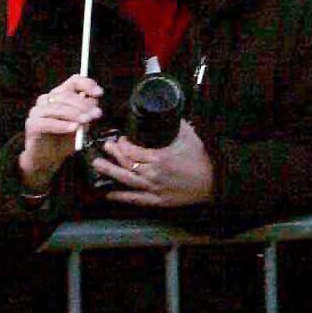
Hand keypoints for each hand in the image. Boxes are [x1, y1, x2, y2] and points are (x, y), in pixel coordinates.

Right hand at [19, 74, 104, 189]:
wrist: (48, 158)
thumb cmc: (66, 138)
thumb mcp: (82, 123)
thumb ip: (87, 111)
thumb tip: (94, 101)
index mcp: (60, 94)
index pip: (74, 81)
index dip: (87, 84)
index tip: (99, 94)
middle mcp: (46, 99)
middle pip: (66, 95)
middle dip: (84, 104)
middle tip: (96, 114)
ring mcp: (37, 110)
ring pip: (58, 108)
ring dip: (75, 114)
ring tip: (87, 121)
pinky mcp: (32, 124)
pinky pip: (48, 122)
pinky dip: (62, 125)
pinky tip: (74, 129)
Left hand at [94, 120, 217, 208]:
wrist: (213, 180)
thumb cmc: (202, 157)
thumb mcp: (189, 136)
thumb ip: (175, 125)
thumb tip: (165, 113)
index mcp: (161, 157)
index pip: (134, 150)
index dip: (124, 144)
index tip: (120, 139)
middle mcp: (154, 173)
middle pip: (127, 163)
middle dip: (114, 154)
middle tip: (105, 147)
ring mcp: (154, 188)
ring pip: (126, 179)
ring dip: (110, 171)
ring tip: (98, 165)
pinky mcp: (156, 200)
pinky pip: (134, 199)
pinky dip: (119, 197)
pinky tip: (108, 193)